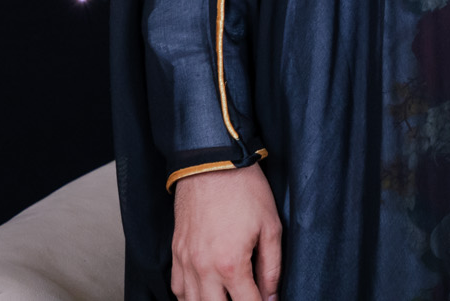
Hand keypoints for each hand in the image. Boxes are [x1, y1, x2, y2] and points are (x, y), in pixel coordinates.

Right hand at [171, 163, 282, 300]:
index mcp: (231, 264)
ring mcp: (186, 261)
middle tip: (248, 298)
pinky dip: (189, 296)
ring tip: (226, 296)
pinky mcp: (176, 251)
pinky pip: (176, 288)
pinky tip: (203, 293)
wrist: (212, 162)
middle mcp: (203, 268)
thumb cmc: (244, 189)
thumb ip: (272, 267)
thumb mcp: (271, 227)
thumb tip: (273, 295)